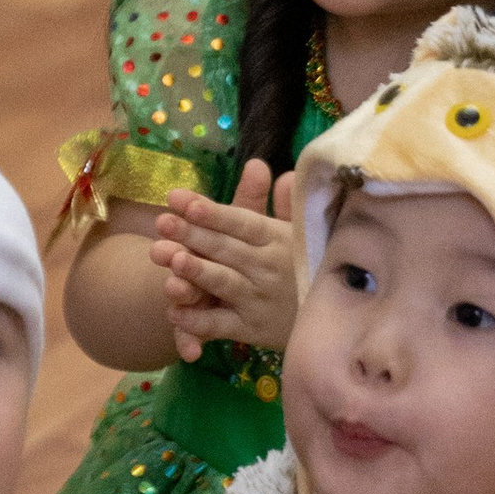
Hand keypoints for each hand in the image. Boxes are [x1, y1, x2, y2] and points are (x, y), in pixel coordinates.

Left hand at [153, 162, 299, 361]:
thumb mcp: (294, 229)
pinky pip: (220, 325)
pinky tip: (174, 313)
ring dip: (198, 273)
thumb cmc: (301, 262)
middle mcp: (267, 268)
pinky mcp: (250, 329)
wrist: (332, 314)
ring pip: (223, 283)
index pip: (241, 222)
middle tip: (162, 222)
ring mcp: (258, 300)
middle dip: (193, 235)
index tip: (181, 199)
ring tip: (174, 261)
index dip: (212, 212)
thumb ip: (274, 198)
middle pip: (225, 249)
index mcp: (277, 238)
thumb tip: (258, 164)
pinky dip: (197, 323)